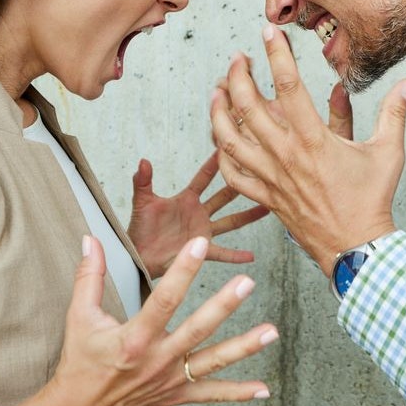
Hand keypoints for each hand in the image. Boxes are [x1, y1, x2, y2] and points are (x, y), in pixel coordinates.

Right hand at [0, 237, 276, 405]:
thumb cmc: (81, 363)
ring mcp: (169, 379)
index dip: (183, 271)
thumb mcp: (80, 317)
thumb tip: (90, 239)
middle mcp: (156, 360)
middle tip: (247, 283)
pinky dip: (238, 393)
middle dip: (223, 305)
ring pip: (212, 361)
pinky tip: (263, 389)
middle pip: (197, 329)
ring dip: (244, 347)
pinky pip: (210, 394)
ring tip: (271, 332)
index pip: (163, 299)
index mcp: (133, 338)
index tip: (199, 245)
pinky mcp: (176, 395)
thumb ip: (89, 277)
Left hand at [127, 154, 269, 278]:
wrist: (138, 256)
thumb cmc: (139, 228)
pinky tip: (252, 256)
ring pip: (230, 222)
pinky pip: (222, 253)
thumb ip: (143, 181)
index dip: (215, 165)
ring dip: (248, 216)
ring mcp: (203, 231)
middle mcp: (199, 213)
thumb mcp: (142, 202)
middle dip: (240, 185)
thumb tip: (143, 161)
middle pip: (224, 197)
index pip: (204, 178)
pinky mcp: (202, 250)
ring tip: (268, 207)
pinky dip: (236, 255)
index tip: (228, 149)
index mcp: (186, 199)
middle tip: (258, 173)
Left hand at [209, 24, 405, 274]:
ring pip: (231, 139)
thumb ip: (394, 113)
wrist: (356, 247)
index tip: (269, 33)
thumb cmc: (372, 199)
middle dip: (238, 76)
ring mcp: (272, 177)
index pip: (288, 87)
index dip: (277, 56)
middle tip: (239, 58)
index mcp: (314, 140)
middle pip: (248, 108)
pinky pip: (234, 174)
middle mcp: (286, 155)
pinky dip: (222, 154)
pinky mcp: (266, 197)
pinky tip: (220, 138)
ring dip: (219, 112)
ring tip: (218, 90)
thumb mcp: (388, 152)